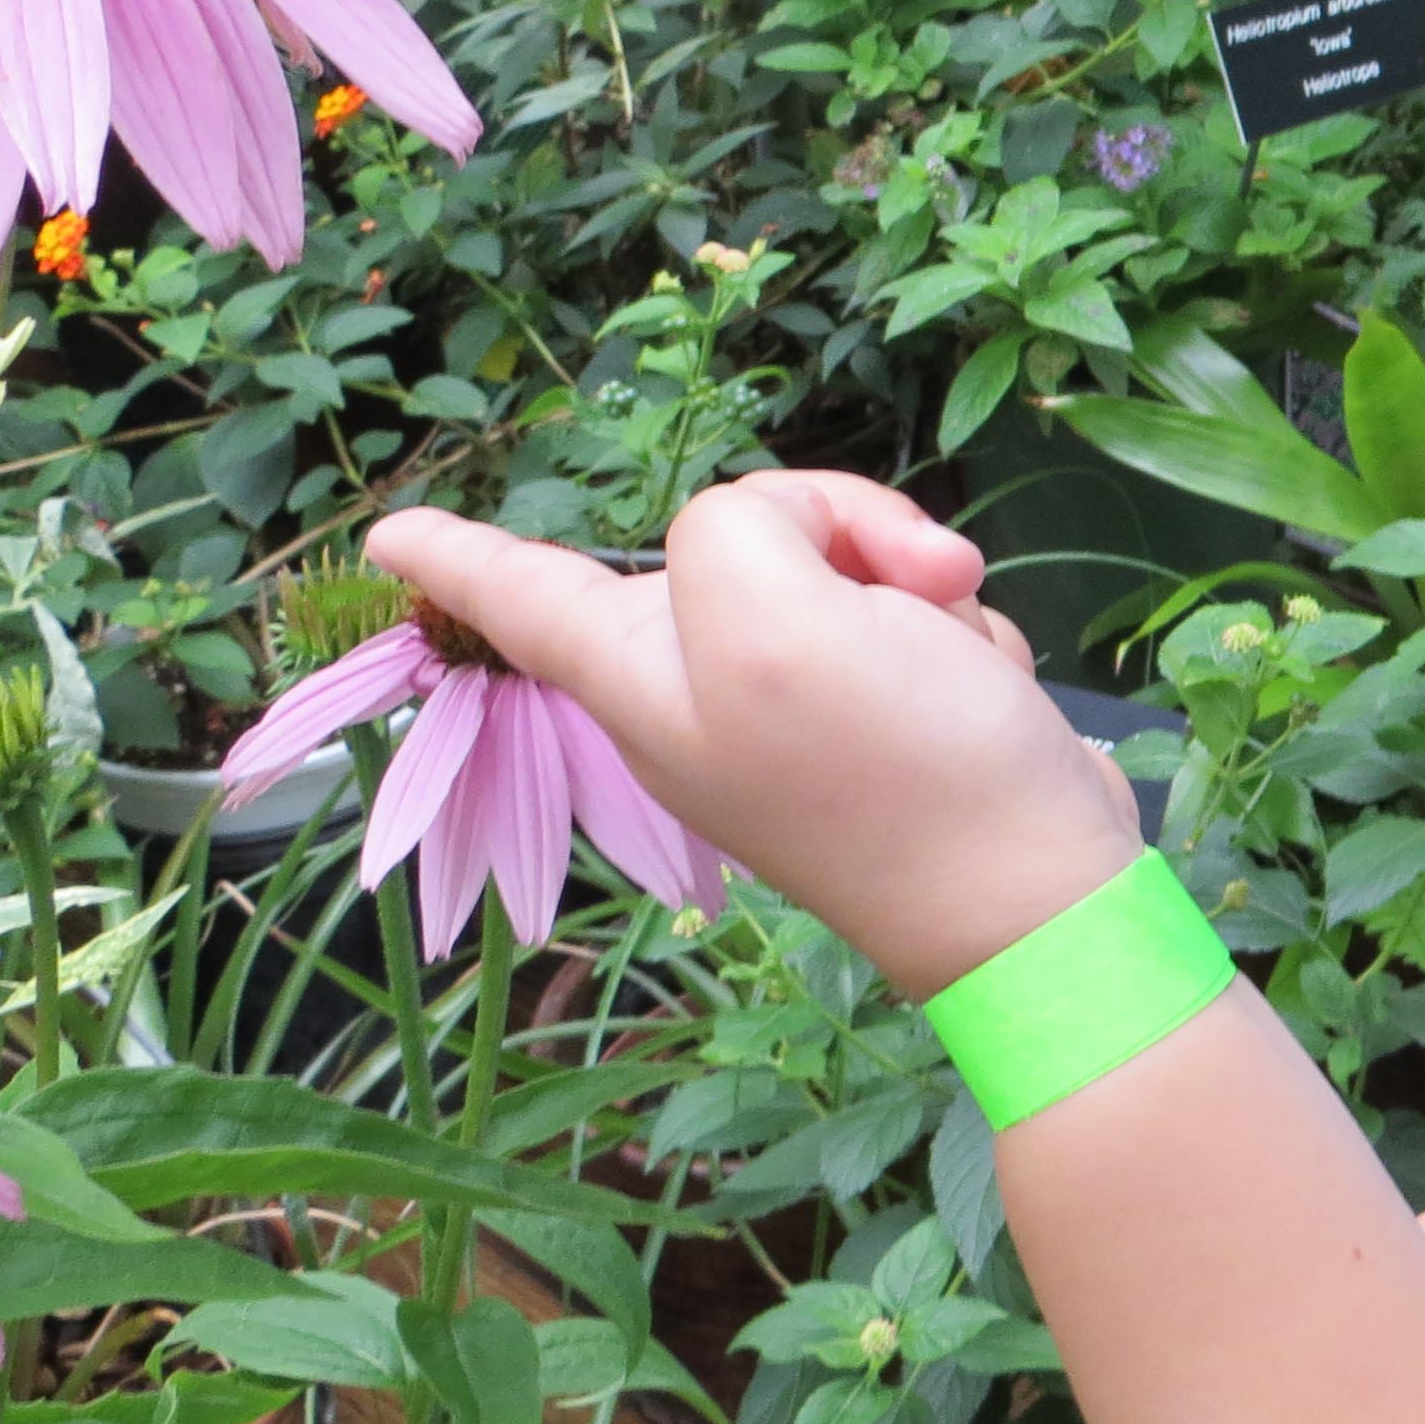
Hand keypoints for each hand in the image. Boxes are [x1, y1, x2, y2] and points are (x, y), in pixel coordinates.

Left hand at [367, 474, 1144, 998]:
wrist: (1041, 898)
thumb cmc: (895, 769)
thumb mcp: (771, 616)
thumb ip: (736, 530)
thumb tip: (793, 549)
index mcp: (642, 676)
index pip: (523, 597)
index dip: (456, 554)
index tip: (383, 531)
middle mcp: (701, 692)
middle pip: (731, 537)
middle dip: (839, 526)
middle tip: (917, 576)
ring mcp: (797, 710)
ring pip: (843, 564)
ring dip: (918, 588)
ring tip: (954, 656)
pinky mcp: (887, 724)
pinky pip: (912, 619)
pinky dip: (957, 640)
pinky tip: (980, 698)